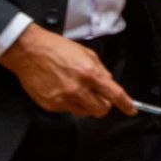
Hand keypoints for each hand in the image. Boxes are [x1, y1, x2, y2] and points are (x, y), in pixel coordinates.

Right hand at [0, 23, 135, 117]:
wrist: (30, 52)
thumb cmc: (57, 48)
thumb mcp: (87, 53)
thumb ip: (100, 70)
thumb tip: (109, 83)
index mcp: (90, 74)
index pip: (114, 94)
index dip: (126, 104)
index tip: (131, 109)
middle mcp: (78, 89)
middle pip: (101, 109)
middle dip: (104, 104)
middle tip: (100, 97)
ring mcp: (63, 99)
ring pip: (85, 112)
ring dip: (86, 105)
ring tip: (78, 90)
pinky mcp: (51, 105)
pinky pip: (68, 110)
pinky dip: (70, 103)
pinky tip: (63, 89)